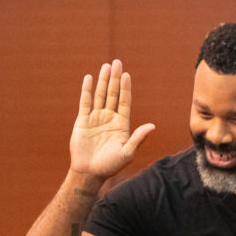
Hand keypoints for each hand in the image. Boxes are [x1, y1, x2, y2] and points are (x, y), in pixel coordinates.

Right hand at [69, 59, 155, 179]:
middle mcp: (109, 118)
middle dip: (115, 79)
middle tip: (117, 62)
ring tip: (106, 66)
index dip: (125, 88)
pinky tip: (89, 79)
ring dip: (103, 81)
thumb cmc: (110, 165)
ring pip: (100, 95)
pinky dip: (87, 90)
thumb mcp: (127, 152)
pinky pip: (85, 102)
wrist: (89, 172)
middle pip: (112, 94)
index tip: (126, 75)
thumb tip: (152, 126)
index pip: (124, 101)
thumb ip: (138, 138)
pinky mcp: (83, 121)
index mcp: (121, 124)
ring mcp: (95, 118)